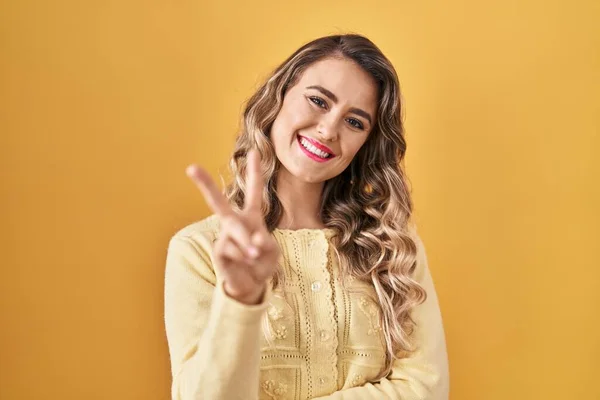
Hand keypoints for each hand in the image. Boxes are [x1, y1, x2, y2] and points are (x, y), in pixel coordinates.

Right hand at [186, 149, 279, 304]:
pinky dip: (244, 257)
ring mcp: (224, 236)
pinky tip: (244, 263)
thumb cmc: (262, 262)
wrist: (251, 284)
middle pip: (217, 202)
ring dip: (250, 247)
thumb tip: (250, 242)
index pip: (253, 191)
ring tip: (254, 257)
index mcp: (251, 216)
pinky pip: (233, 249)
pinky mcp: (218, 250)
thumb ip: (264, 243)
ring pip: (238, 233)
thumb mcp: (272, 252)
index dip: (254, 172)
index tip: (253, 152)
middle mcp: (234, 222)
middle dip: (204, 184)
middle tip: (190, 167)